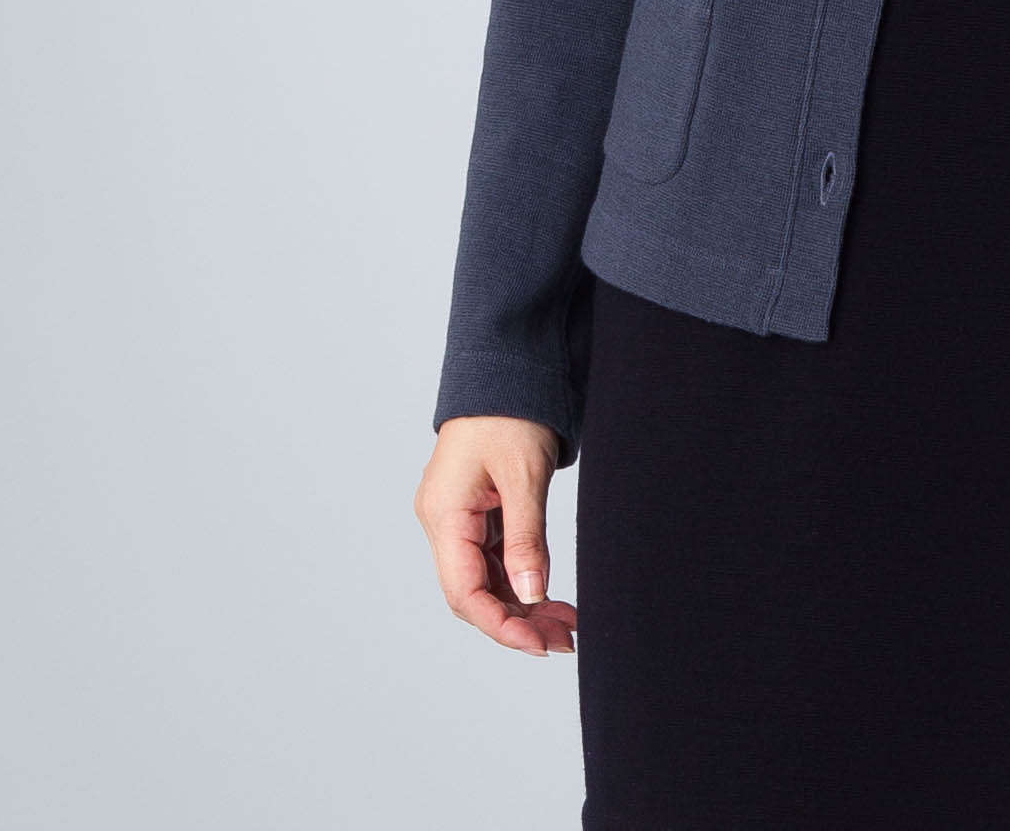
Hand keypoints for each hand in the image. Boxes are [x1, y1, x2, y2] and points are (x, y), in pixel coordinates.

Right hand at [415, 415, 577, 655]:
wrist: (506, 364)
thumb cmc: (511, 410)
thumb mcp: (524, 475)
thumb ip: (526, 537)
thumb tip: (531, 594)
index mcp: (444, 515)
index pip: (465, 592)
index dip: (501, 625)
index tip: (540, 644)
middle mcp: (442, 521)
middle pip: (474, 592)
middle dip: (518, 620)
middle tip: (564, 640)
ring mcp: (457, 516)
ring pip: (486, 578)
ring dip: (523, 603)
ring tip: (566, 624)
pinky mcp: (475, 509)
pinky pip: (493, 557)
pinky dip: (521, 577)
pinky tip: (550, 594)